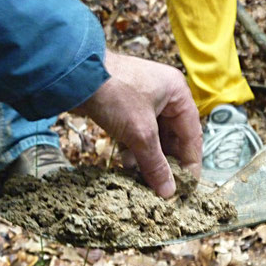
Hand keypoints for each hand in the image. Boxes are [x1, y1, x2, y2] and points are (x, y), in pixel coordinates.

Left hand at [74, 50, 201, 197]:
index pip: (192, 135)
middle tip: (163, 185)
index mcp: (178, 94)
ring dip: (149, 158)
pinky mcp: (125, 106)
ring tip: (142, 177)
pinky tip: (127, 164)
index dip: (190, 163)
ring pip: (154, 137)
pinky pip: (137, 133)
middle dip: (166, 162)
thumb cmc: (114, 94)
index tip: (186, 186)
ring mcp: (144, 100)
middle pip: (173, 137)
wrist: (73, 74)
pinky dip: (134, 149)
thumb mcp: (140, 133)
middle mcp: (165, 95)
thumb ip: (156, 164)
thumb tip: (168, 192)